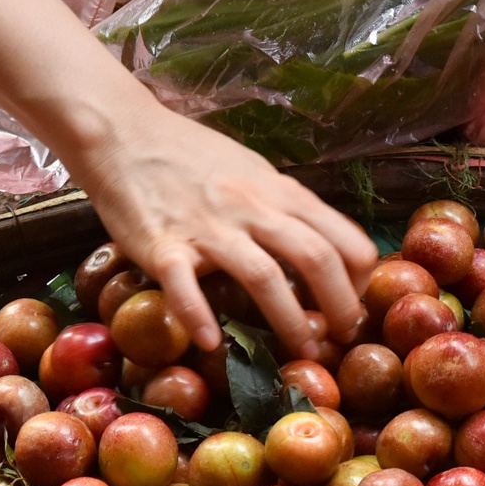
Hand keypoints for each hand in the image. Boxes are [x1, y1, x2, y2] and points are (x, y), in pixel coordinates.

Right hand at [69, 100, 378, 360]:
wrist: (124, 134)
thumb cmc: (191, 156)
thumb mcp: (254, 173)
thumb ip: (286, 207)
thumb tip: (324, 245)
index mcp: (279, 192)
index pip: (342, 236)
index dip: (360, 278)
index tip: (356, 304)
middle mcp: (252, 208)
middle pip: (315, 258)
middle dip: (339, 306)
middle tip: (342, 338)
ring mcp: (208, 228)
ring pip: (264, 276)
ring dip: (290, 321)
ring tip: (303, 351)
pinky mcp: (162, 245)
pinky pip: (184, 286)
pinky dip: (198, 317)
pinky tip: (210, 344)